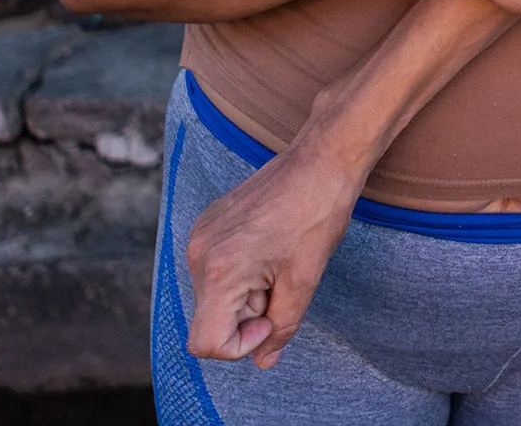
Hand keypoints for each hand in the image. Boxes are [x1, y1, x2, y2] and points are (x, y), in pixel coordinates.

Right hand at [184, 136, 363, 369]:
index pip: (205, 343)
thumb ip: (281, 327)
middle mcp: (199, 253)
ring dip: (246, 293)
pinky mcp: (208, 222)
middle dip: (248, 314)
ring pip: (214, 294)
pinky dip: (241, 272)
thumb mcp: (304, 282)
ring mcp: (200, 234)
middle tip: (281, 281)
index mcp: (219, 271)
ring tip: (276, 262)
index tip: (270, 318)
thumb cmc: (317, 215)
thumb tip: (264, 361)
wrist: (321, 160)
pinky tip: (269, 247)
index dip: (240, 345)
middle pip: (210, 318)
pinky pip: (215, 268)